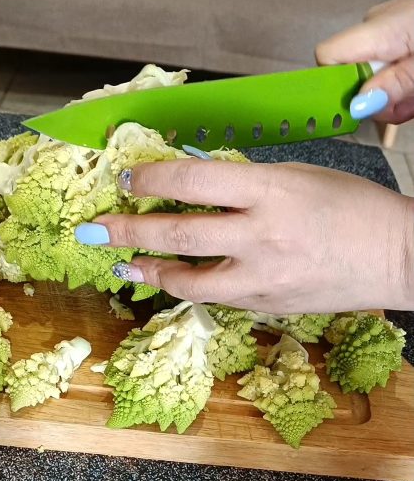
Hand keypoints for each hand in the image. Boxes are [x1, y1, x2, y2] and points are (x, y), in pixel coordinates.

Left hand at [76, 158, 413, 311]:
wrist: (396, 255)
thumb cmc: (352, 207)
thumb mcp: (298, 175)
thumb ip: (245, 180)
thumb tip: (193, 179)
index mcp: (271, 189)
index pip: (192, 180)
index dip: (150, 178)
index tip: (128, 177)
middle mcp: (261, 234)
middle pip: (177, 231)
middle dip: (128, 229)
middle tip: (96, 227)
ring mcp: (262, 277)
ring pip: (187, 277)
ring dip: (148, 268)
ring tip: (123, 263)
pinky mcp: (266, 305)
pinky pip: (216, 296)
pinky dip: (189, 285)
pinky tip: (172, 278)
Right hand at [316, 0, 413, 124]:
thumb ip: (393, 85)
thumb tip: (356, 105)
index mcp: (376, 31)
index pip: (326, 57)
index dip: (333, 86)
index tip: (355, 108)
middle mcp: (375, 26)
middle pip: (352, 73)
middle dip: (377, 99)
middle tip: (405, 106)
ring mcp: (388, 27)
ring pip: (374, 73)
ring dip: (395, 93)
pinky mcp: (400, 30)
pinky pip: (390, 62)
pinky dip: (403, 80)